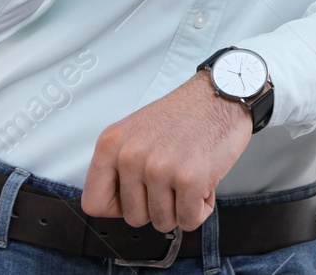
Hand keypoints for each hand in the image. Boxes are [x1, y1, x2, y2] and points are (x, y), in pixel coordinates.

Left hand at [81, 70, 252, 231]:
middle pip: (133, 217)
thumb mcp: (136, 131)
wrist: (222, 93)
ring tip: (189, 177)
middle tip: (172, 181)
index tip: (136, 197)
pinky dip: (201, 209)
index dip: (118, 207)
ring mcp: (159, 169)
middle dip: (157, 206)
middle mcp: (131, 157)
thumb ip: (120, 165)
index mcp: (111, 144)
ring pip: (162, 222)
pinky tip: (204, 184)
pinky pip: (189, 221)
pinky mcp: (189, 180)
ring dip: (181, 207)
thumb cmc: (184, 114)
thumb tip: (117, 203)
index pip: (93, 203)